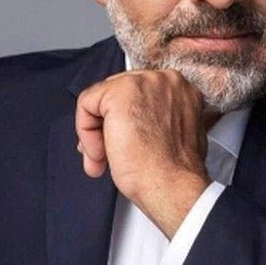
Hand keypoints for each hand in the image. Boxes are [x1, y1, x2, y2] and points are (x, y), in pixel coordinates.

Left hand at [76, 69, 216, 236]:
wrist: (170, 185)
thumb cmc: (171, 171)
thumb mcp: (169, 134)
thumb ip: (151, 118)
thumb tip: (127, 121)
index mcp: (180, 89)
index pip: (134, 95)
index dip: (120, 121)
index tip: (121, 144)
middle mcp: (165, 79)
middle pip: (114, 94)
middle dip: (104, 127)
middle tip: (104, 154)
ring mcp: (143, 82)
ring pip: (98, 100)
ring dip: (95, 134)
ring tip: (102, 159)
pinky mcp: (120, 92)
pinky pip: (85, 104)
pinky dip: (85, 132)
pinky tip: (99, 153)